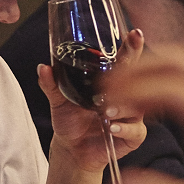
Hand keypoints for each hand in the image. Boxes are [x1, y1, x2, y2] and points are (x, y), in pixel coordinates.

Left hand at [41, 28, 146, 172]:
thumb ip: (52, 84)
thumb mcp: (58, 100)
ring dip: (123, 105)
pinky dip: (124, 128)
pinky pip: (136, 130)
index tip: (135, 34)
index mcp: (112, 82)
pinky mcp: (134, 135)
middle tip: (126, 65)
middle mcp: (127, 96)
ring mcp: (132, 115)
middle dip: (135, 71)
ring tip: (106, 109)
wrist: (72, 149)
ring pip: (137, 105)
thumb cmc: (70, 120)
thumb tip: (43, 67)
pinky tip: (112, 127)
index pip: (126, 60)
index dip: (132, 46)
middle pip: (140, 78)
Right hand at [101, 47, 183, 183]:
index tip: (107, 103)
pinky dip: (159, 78)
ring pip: (183, 64)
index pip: (173, 89)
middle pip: (178, 62)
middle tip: (105, 89)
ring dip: (148, 69)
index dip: (135, 90)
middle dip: (137, 69)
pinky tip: (139, 101)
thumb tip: (123, 182)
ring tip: (116, 91)